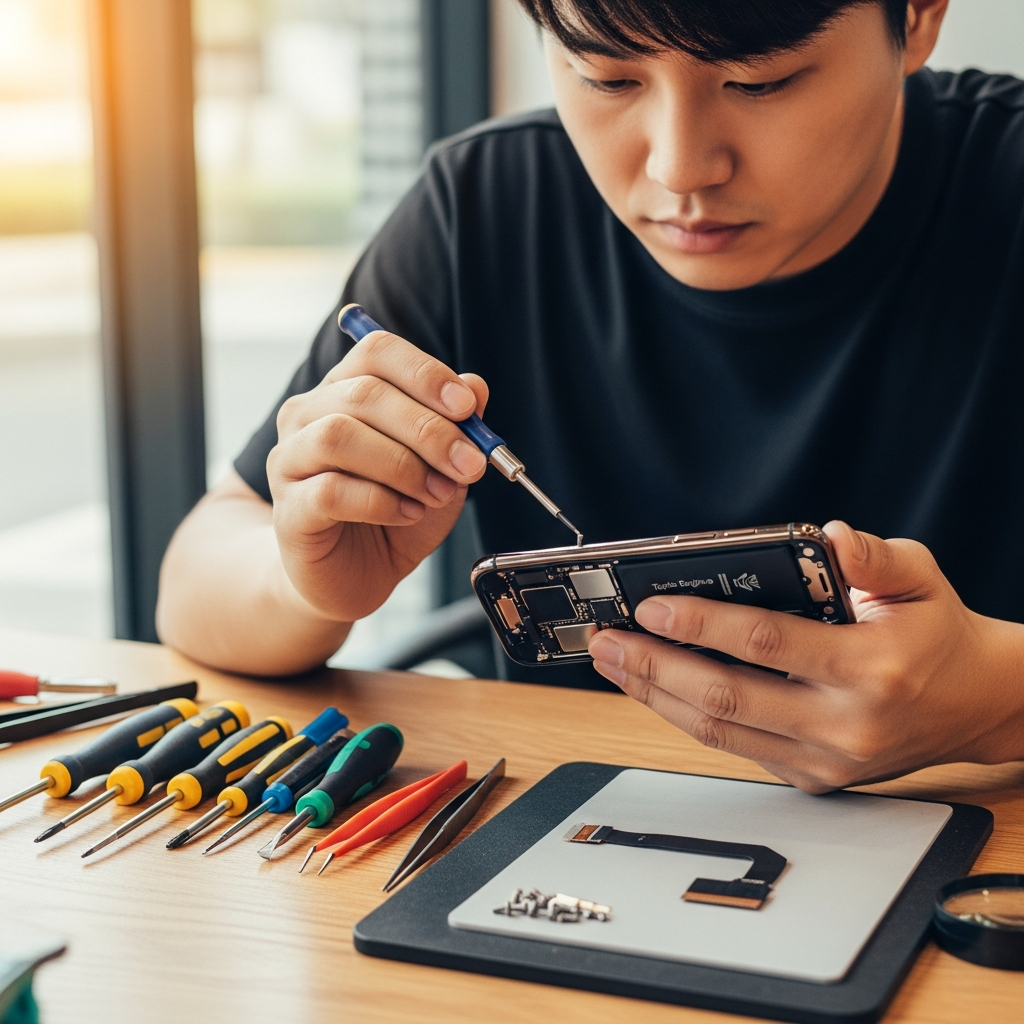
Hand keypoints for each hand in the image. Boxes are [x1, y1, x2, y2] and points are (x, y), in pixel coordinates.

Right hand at [267, 329, 488, 621]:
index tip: (466, 407)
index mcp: (345, 390)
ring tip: (436, 493)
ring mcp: (290, 460)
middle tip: (468, 464)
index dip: (424, 373)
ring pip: (338, 436)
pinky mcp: (289, 509)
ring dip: (402, 465)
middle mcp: (308, 415)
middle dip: (428, 429)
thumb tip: (475, 386)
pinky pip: (330, 491)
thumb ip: (456, 426)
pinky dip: (381, 502)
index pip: (376, 352)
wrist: (355, 576)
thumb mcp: (440, 467)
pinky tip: (408, 514)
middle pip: (363, 394)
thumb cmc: (395, 513)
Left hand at [589, 522, 1023, 791]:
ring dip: (655, 694)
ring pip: (718, 731)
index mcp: (870, 669)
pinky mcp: (812, 777)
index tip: (651, 607)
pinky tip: (654, 687)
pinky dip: (685, 716)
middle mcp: (843, 724)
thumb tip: (831, 538)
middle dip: (653, 666)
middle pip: (725, 698)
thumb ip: (874, 557)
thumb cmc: (939, 635)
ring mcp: (825, 760)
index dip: (699, 625)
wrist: (979, 705)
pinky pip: (733, 747)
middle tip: (607, 640)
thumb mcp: (921, 578)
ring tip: (613, 662)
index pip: (764, 644)